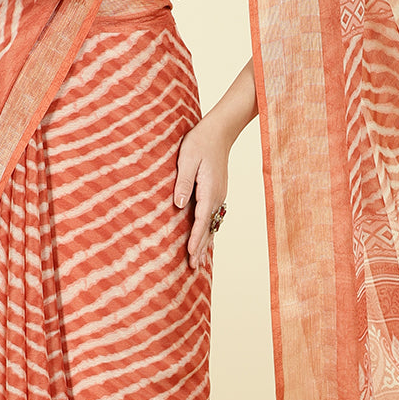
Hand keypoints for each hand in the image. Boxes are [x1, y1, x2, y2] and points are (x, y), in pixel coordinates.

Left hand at [174, 117, 229, 270]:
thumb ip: (182, 182)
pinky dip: (209, 231)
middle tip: (193, 267)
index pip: (201, 220)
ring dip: (205, 242)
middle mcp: (217, 196)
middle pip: (208, 228)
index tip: (190, 254)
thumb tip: (179, 204)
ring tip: (199, 261)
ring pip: (212, 224)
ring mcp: (219, 195)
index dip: (195, 239)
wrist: (219, 131)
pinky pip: (213, 217)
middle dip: (201, 248)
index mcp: (209, 191)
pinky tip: (205, 238)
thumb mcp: (187, 159)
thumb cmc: (199, 142)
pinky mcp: (217, 192)